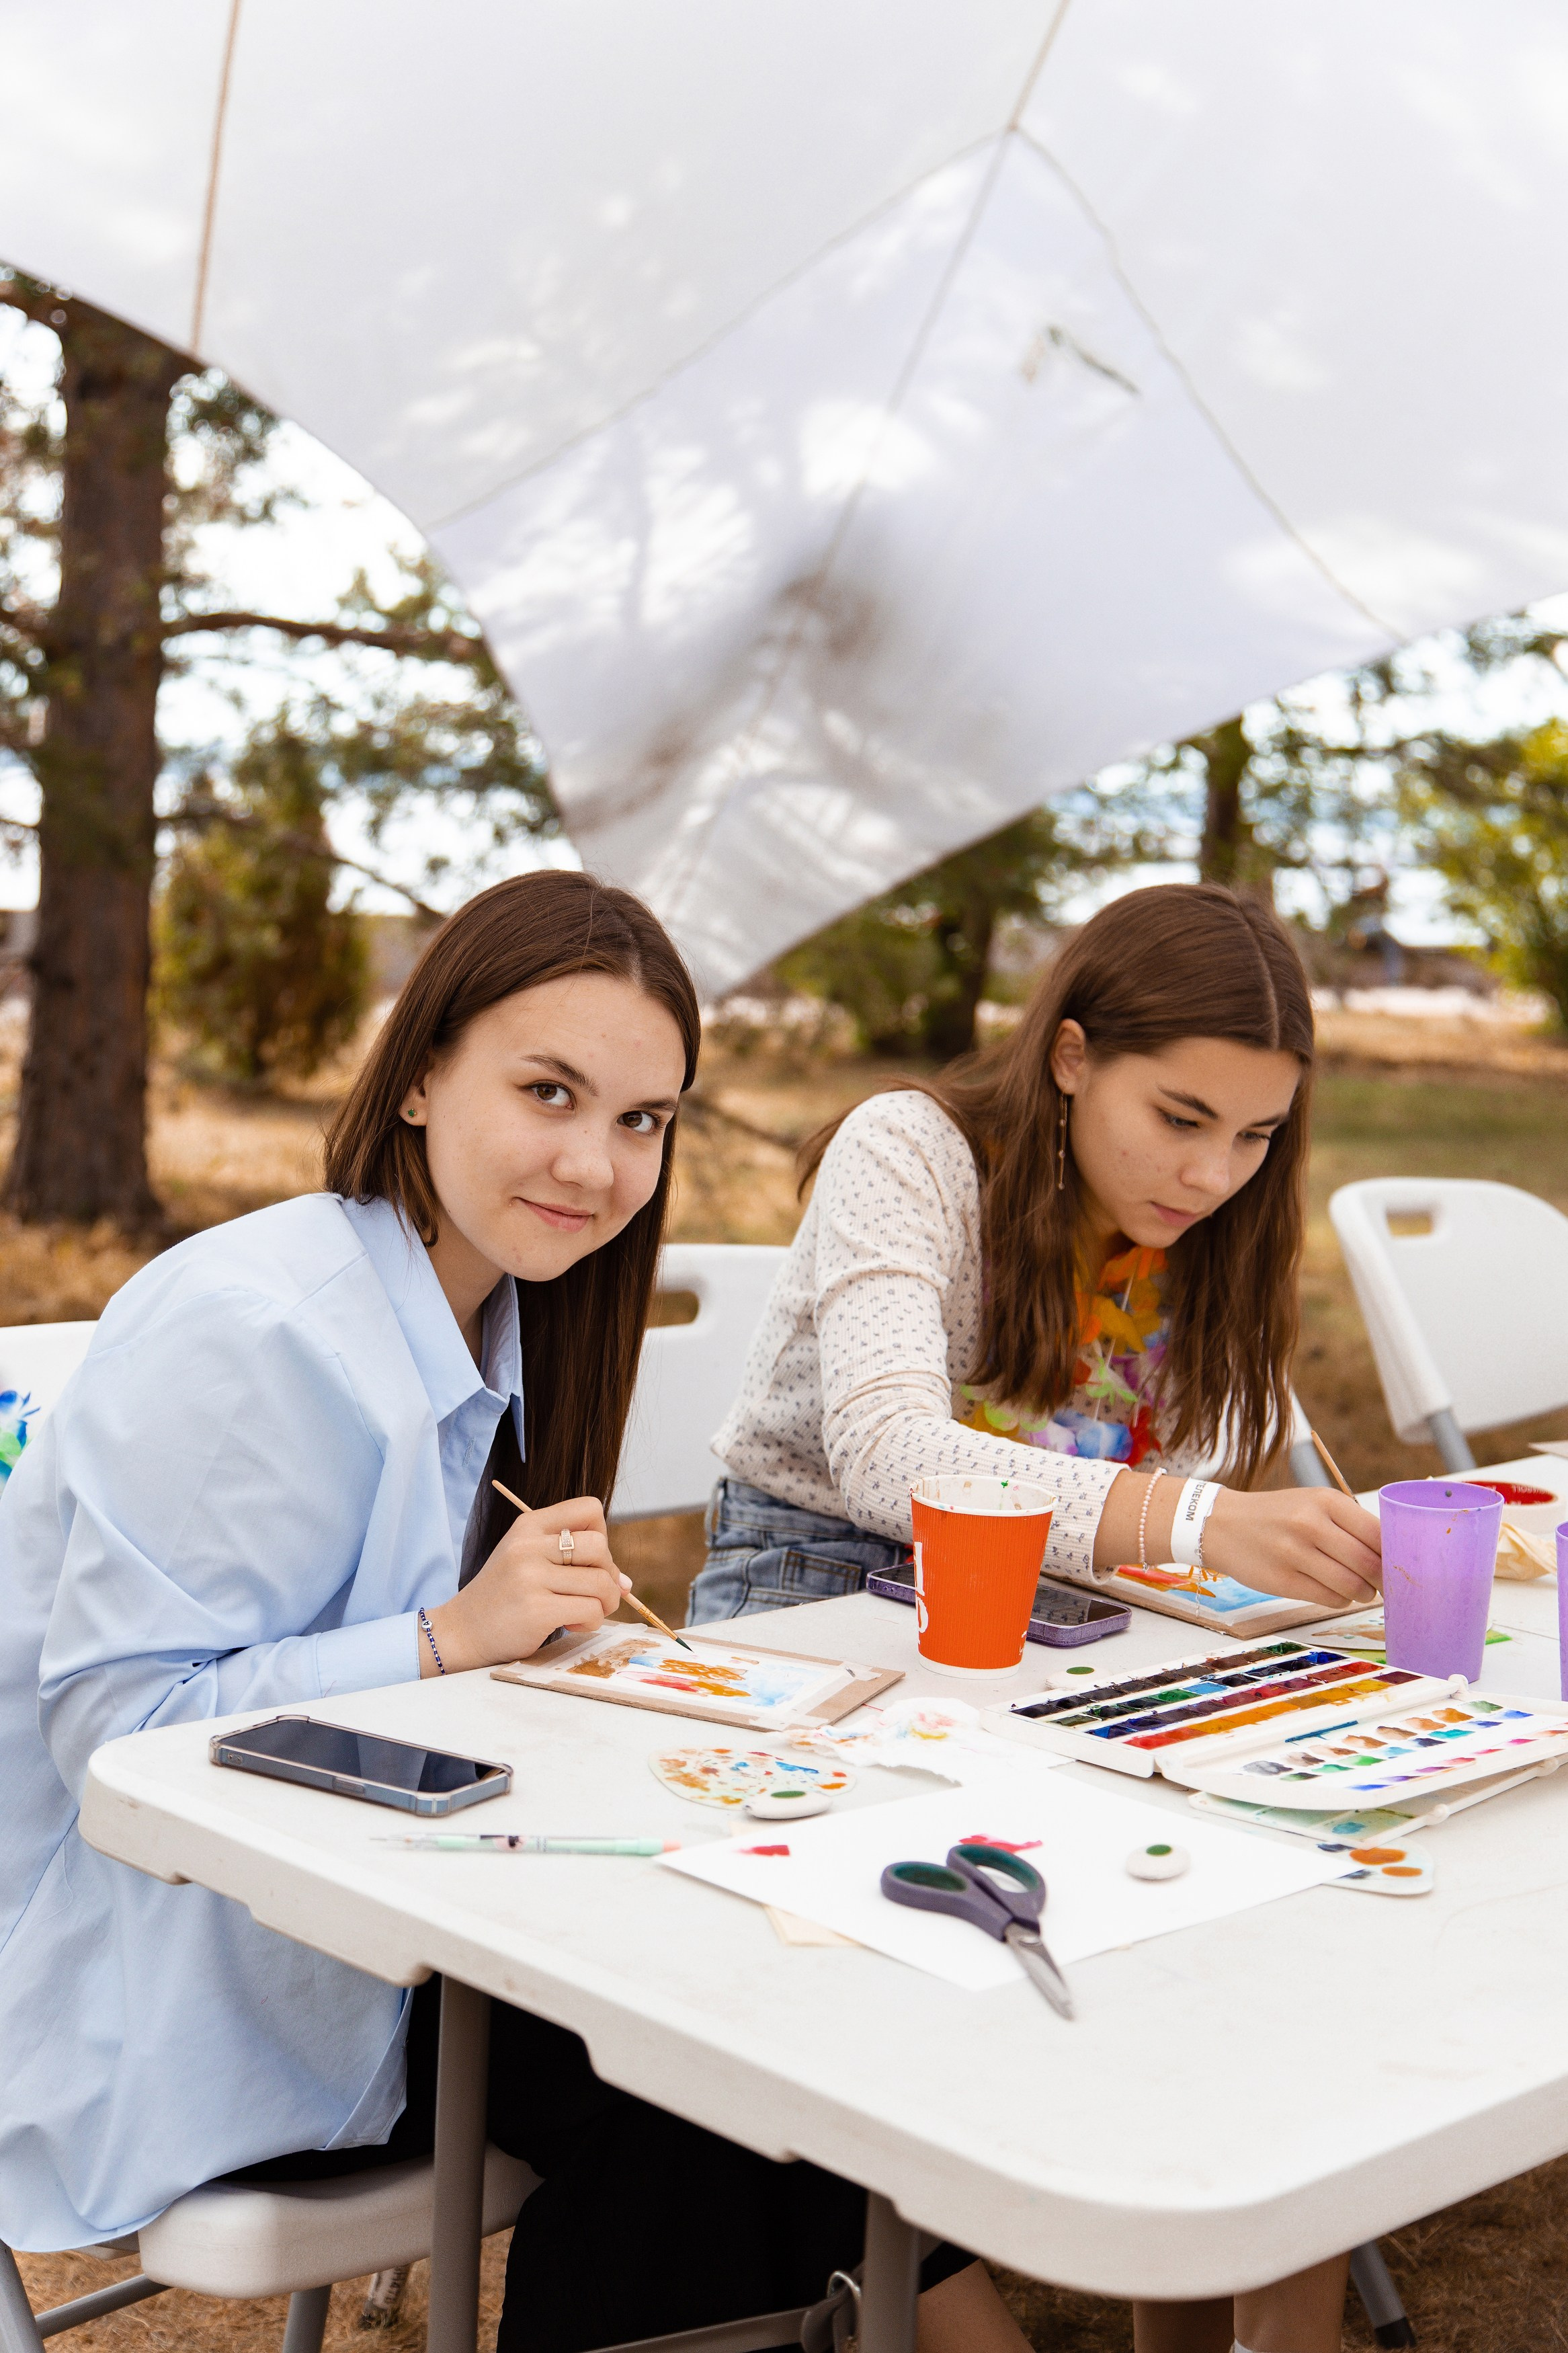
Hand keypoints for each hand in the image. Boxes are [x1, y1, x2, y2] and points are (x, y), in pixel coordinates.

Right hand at [420, 1496, 630, 1674]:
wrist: (462, 1631)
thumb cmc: (503, 1596)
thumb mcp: (528, 1559)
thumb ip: (574, 1561)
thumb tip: (627, 1583)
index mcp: (529, 1525)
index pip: (589, 1508)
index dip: (601, 1534)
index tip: (588, 1559)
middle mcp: (528, 1546)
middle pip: (600, 1547)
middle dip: (609, 1574)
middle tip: (593, 1592)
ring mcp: (530, 1577)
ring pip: (602, 1583)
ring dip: (604, 1603)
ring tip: (583, 1611)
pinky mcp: (536, 1610)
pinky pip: (591, 1610)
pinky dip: (592, 1621)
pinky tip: (572, 1624)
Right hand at [1200, 1485, 1381, 1609]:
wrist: (1222, 1524)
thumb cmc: (1277, 1515)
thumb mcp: (1312, 1504)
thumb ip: (1350, 1524)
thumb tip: (1392, 1556)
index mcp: (1325, 1500)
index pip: (1378, 1533)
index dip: (1394, 1554)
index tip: (1400, 1565)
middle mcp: (1310, 1524)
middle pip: (1368, 1563)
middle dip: (1383, 1580)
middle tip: (1385, 1585)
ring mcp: (1294, 1553)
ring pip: (1352, 1585)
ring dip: (1363, 1593)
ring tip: (1360, 1590)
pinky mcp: (1282, 1580)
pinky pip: (1329, 1599)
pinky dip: (1340, 1600)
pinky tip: (1334, 1592)